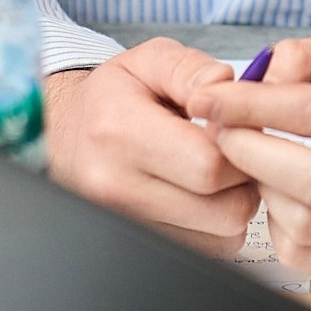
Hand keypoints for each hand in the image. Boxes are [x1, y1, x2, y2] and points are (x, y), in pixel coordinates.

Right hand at [43, 39, 257, 253]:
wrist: (65, 133)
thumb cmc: (114, 95)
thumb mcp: (150, 60)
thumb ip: (193, 69)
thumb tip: (226, 86)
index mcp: (119, 133)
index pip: (209, 165)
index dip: (239, 146)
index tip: (232, 128)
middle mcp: (117, 188)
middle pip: (224, 209)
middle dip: (244, 178)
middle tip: (231, 151)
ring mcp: (126, 225)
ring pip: (223, 236)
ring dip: (234, 204)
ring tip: (215, 171)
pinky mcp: (138, 247)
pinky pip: (209, 250)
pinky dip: (218, 225)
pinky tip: (202, 195)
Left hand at [189, 35, 310, 277]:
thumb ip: (309, 57)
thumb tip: (257, 82)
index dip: (250, 108)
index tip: (206, 102)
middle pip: (310, 180)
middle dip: (249, 155)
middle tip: (222, 133)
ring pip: (306, 224)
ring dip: (263, 191)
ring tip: (258, 162)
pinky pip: (310, 256)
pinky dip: (280, 228)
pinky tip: (285, 197)